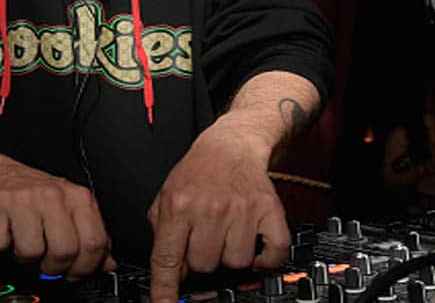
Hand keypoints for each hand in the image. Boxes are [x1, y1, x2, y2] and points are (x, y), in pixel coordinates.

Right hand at [0, 152, 115, 278]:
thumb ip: (90, 235)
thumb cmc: (31, 194)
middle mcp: (52, 194)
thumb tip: (108, 264)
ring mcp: (22, 199)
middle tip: (46, 262)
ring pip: (31, 252)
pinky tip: (5, 232)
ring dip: (24, 257)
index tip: (75, 274)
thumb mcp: (69, 208)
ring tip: (22, 240)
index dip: (85, 268)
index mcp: (77, 197)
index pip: (94, 243)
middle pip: (65, 251)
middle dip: (54, 267)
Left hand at [147, 124, 288, 302]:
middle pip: (204, 266)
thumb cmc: (199, 172)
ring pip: (236, 263)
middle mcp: (210, 207)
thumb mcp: (166, 197)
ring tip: (228, 234)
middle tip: (206, 237)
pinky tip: (255, 245)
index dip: (165, 289)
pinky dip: (266, 258)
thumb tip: (169, 275)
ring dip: (231, 255)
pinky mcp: (269, 209)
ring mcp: (242, 209)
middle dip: (203, 258)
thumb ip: (162, 235)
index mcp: (179, 205)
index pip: (168, 259)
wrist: (232, 145)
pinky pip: (272, 253)